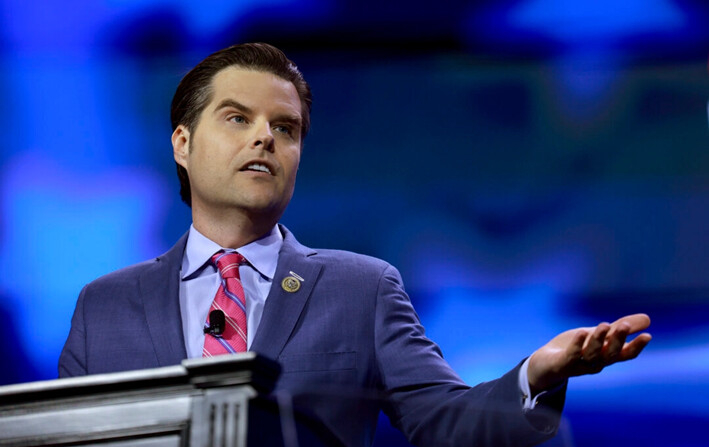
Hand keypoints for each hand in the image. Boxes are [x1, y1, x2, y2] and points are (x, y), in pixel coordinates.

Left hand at [527, 313, 651, 393]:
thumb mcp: (599, 336)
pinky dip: (578, 345)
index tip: (648, 336)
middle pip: (610, 354)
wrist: (547, 364)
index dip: (636, 346)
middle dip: (618, 340)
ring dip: (598, 340)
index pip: (625, 354)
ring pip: (592, 354)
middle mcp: (596, 362)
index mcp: (606, 356)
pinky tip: (582, 333)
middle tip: (625, 325)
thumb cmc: (577, 348)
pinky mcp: (563, 363)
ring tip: (604, 325)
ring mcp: (579, 364)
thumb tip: (648, 319)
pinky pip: (572, 355)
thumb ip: (619, 328)